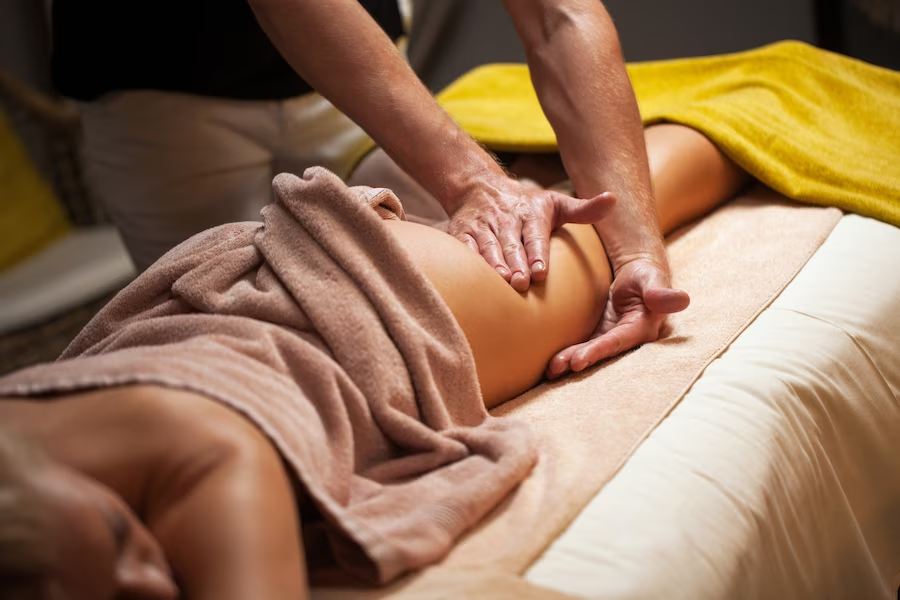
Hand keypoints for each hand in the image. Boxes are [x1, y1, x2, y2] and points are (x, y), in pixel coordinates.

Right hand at [446, 176, 616, 291]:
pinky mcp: (463, 232)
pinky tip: (473, 276)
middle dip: (516, 263)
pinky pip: (464, 247)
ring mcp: (483, 225)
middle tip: (522, 283)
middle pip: (511, 244)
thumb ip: (584, 210)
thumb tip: (613, 200)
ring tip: (503, 281)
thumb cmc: (527, 204)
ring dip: (494, 264)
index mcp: (531, 213)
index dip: (537, 252)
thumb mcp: (556, 202)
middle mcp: (506, 218)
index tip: (540, 271)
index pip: (535, 235)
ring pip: (488, 247)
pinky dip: (468, 260)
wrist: (480, 186)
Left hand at [545, 258, 689, 377]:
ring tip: (550, 370)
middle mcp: (627, 339)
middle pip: (601, 353)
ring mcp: (612, 338)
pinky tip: (550, 364)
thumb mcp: (652, 278)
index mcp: (643, 328)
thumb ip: (660, 290)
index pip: (618, 342)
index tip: (578, 360)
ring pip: (590, 352)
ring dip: (569, 361)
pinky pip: (583, 345)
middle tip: (556, 368)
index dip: (599, 351)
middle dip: (579, 361)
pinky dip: (568, 353)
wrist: (636, 273)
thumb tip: (682, 299)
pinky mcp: (600, 334)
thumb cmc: (646, 273)